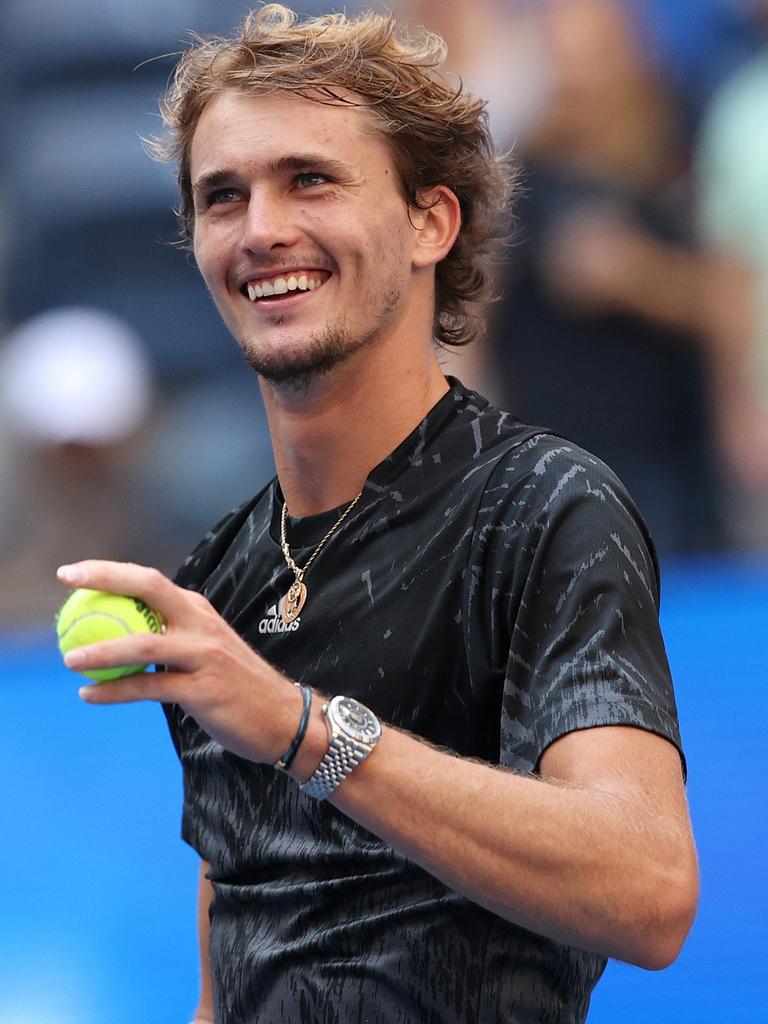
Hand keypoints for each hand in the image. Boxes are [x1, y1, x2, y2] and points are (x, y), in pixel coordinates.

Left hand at [56, 560, 301, 764]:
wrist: (283, 716)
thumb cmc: (236, 685)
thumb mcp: (205, 650)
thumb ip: (171, 638)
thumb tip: (119, 636)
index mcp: (198, 610)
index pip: (149, 581)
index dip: (109, 571)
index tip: (72, 573)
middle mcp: (201, 624)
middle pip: (149, 588)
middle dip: (106, 578)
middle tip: (67, 582)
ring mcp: (204, 655)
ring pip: (143, 644)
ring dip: (101, 650)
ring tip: (69, 658)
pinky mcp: (203, 690)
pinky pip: (148, 688)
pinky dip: (114, 692)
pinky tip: (88, 695)